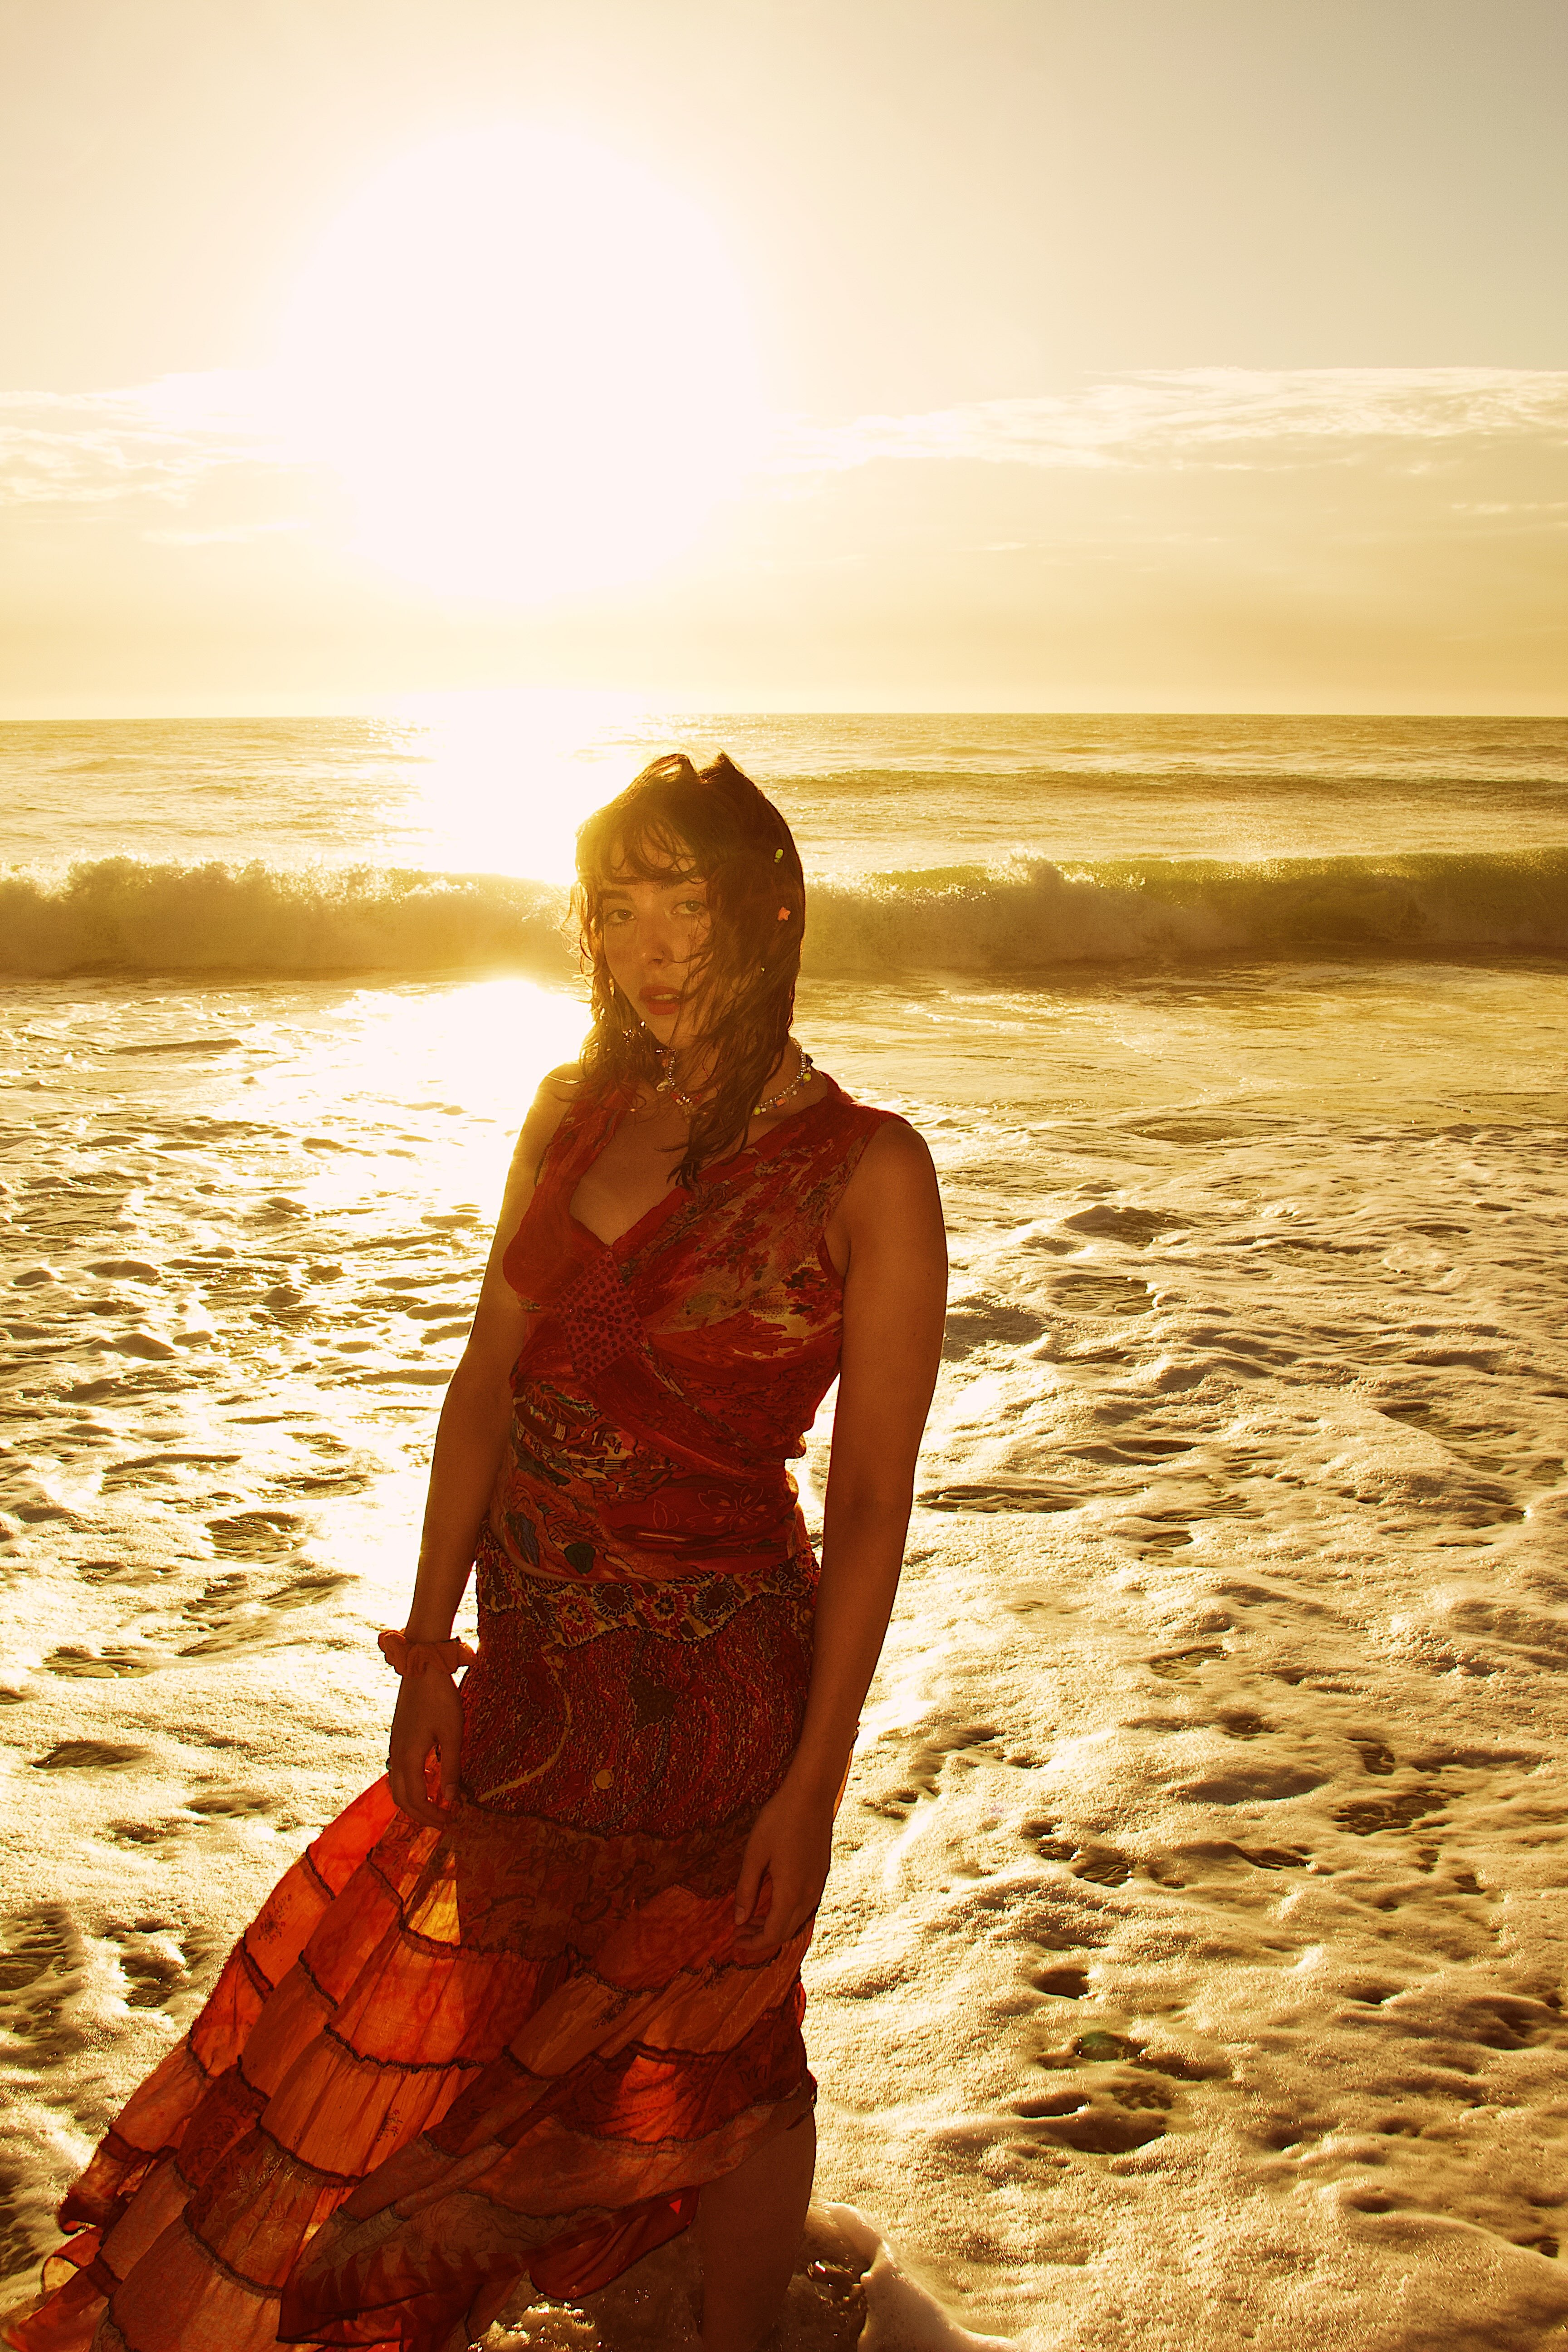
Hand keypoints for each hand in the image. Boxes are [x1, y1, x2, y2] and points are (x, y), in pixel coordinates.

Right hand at [387, 1666, 462, 1827]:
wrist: (422, 1666)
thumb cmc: (440, 1698)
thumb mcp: (452, 1734)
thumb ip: (451, 1768)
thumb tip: (450, 1799)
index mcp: (409, 1758)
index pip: (417, 1800)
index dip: (433, 1815)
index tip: (451, 1820)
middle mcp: (397, 1755)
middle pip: (402, 1799)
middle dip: (421, 1815)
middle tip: (443, 1820)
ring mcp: (395, 1746)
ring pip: (397, 1786)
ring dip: (414, 1801)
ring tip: (435, 1806)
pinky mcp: (398, 1738)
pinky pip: (399, 1772)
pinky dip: (410, 1785)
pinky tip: (428, 1780)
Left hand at [733, 1779, 834, 1956]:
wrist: (811, 1795)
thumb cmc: (779, 1820)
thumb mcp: (754, 1854)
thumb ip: (746, 1889)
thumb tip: (739, 1920)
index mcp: (791, 1893)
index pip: (773, 1934)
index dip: (753, 1943)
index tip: (735, 1940)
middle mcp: (809, 1894)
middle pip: (786, 1931)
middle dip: (761, 1937)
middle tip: (739, 1931)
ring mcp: (818, 1883)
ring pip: (797, 1919)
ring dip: (775, 1924)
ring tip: (752, 1917)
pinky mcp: (821, 1873)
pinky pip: (805, 1905)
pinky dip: (787, 1912)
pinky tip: (772, 1899)